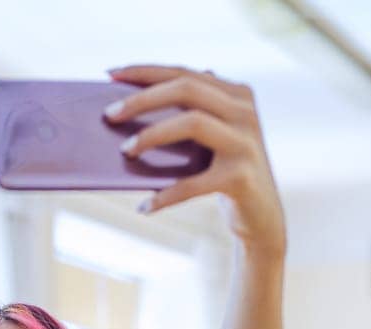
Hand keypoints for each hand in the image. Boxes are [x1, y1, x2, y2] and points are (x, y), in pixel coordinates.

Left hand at [105, 65, 285, 256]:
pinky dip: (165, 196)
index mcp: (235, 95)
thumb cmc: (222, 173)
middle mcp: (244, 112)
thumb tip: (129, 105)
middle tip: (109, 115)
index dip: (146, 72)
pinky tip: (144, 207)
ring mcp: (246, 143)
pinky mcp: (241, 177)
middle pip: (187, 89)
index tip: (111, 74)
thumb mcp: (209, 139)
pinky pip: (194, 183)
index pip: (184, 74)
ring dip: (152, 135)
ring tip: (125, 151)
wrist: (261, 215)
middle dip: (142, 99)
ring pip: (192, 122)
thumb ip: (187, 114)